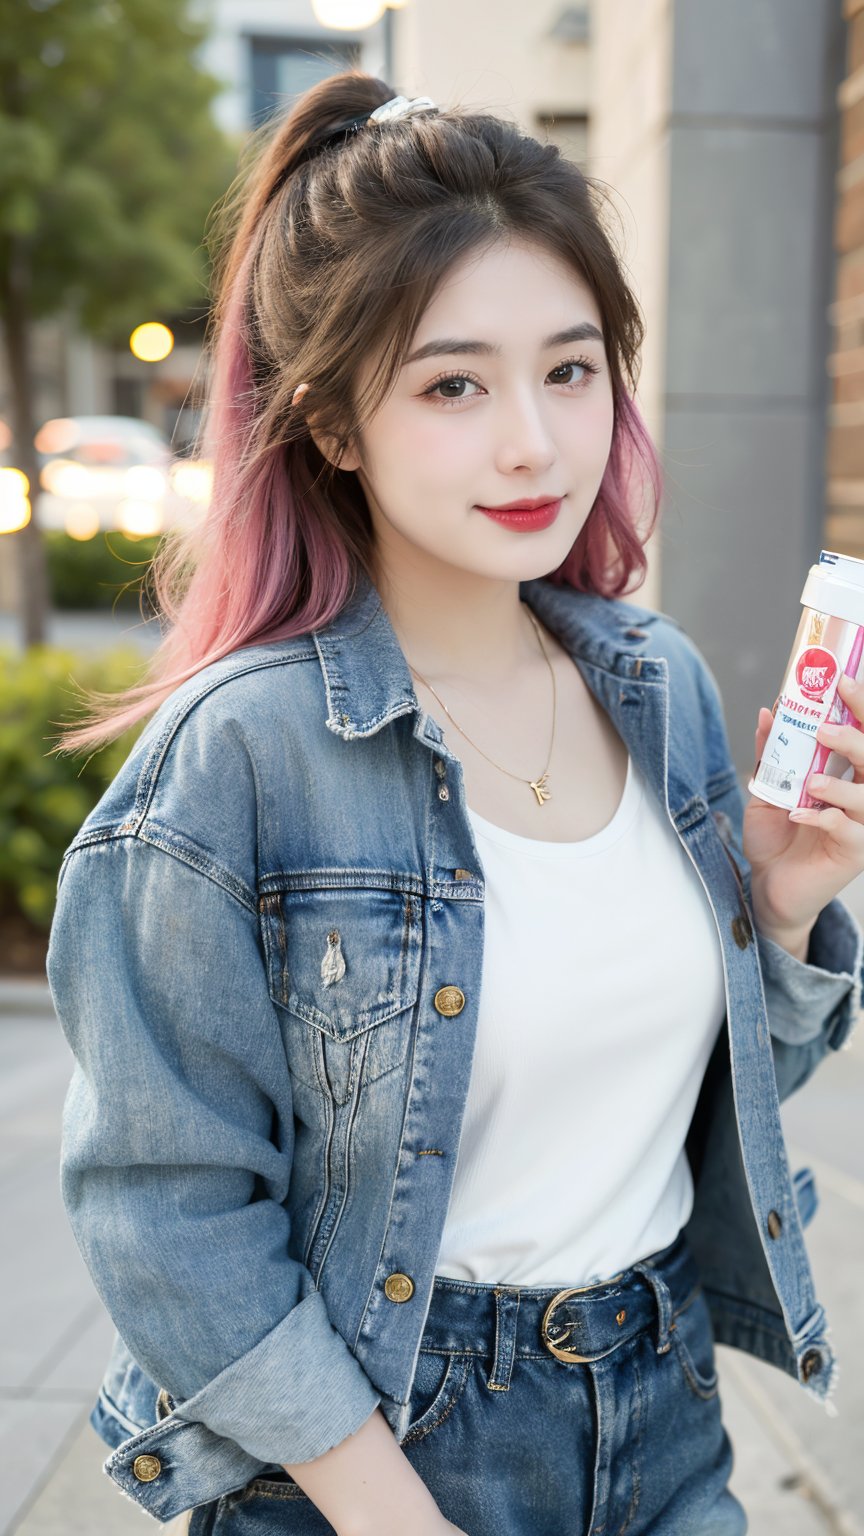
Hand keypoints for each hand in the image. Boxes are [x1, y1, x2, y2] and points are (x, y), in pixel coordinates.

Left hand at [745, 672, 863, 953]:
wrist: (768, 885)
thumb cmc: (775, 835)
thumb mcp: (766, 790)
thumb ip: (772, 753)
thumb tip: (770, 710)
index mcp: (847, 774)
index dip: (860, 708)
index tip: (843, 682)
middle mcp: (861, 795)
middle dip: (856, 739)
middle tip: (826, 730)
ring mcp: (862, 825)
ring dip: (840, 784)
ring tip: (812, 781)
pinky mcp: (853, 854)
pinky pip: (847, 831)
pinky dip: (822, 818)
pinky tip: (798, 813)